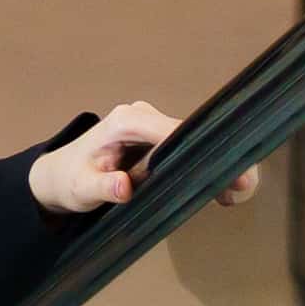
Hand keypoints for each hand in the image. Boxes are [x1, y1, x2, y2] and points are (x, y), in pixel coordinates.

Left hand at [35, 100, 249, 217]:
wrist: (59, 174)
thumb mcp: (80, 188)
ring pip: (192, 141)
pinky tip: (223, 189)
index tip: (225, 167)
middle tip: (245, 183)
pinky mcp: (157, 138)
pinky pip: (185, 148)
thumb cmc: (69, 179)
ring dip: (215, 164)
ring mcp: (152, 126)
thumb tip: (123, 187)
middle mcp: (142, 116)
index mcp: (126, 121)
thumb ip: (101, 187)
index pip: (171, 130)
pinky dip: (203, 166)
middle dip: (217, 157)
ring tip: (241, 190)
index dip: (200, 148)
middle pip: (189, 134)